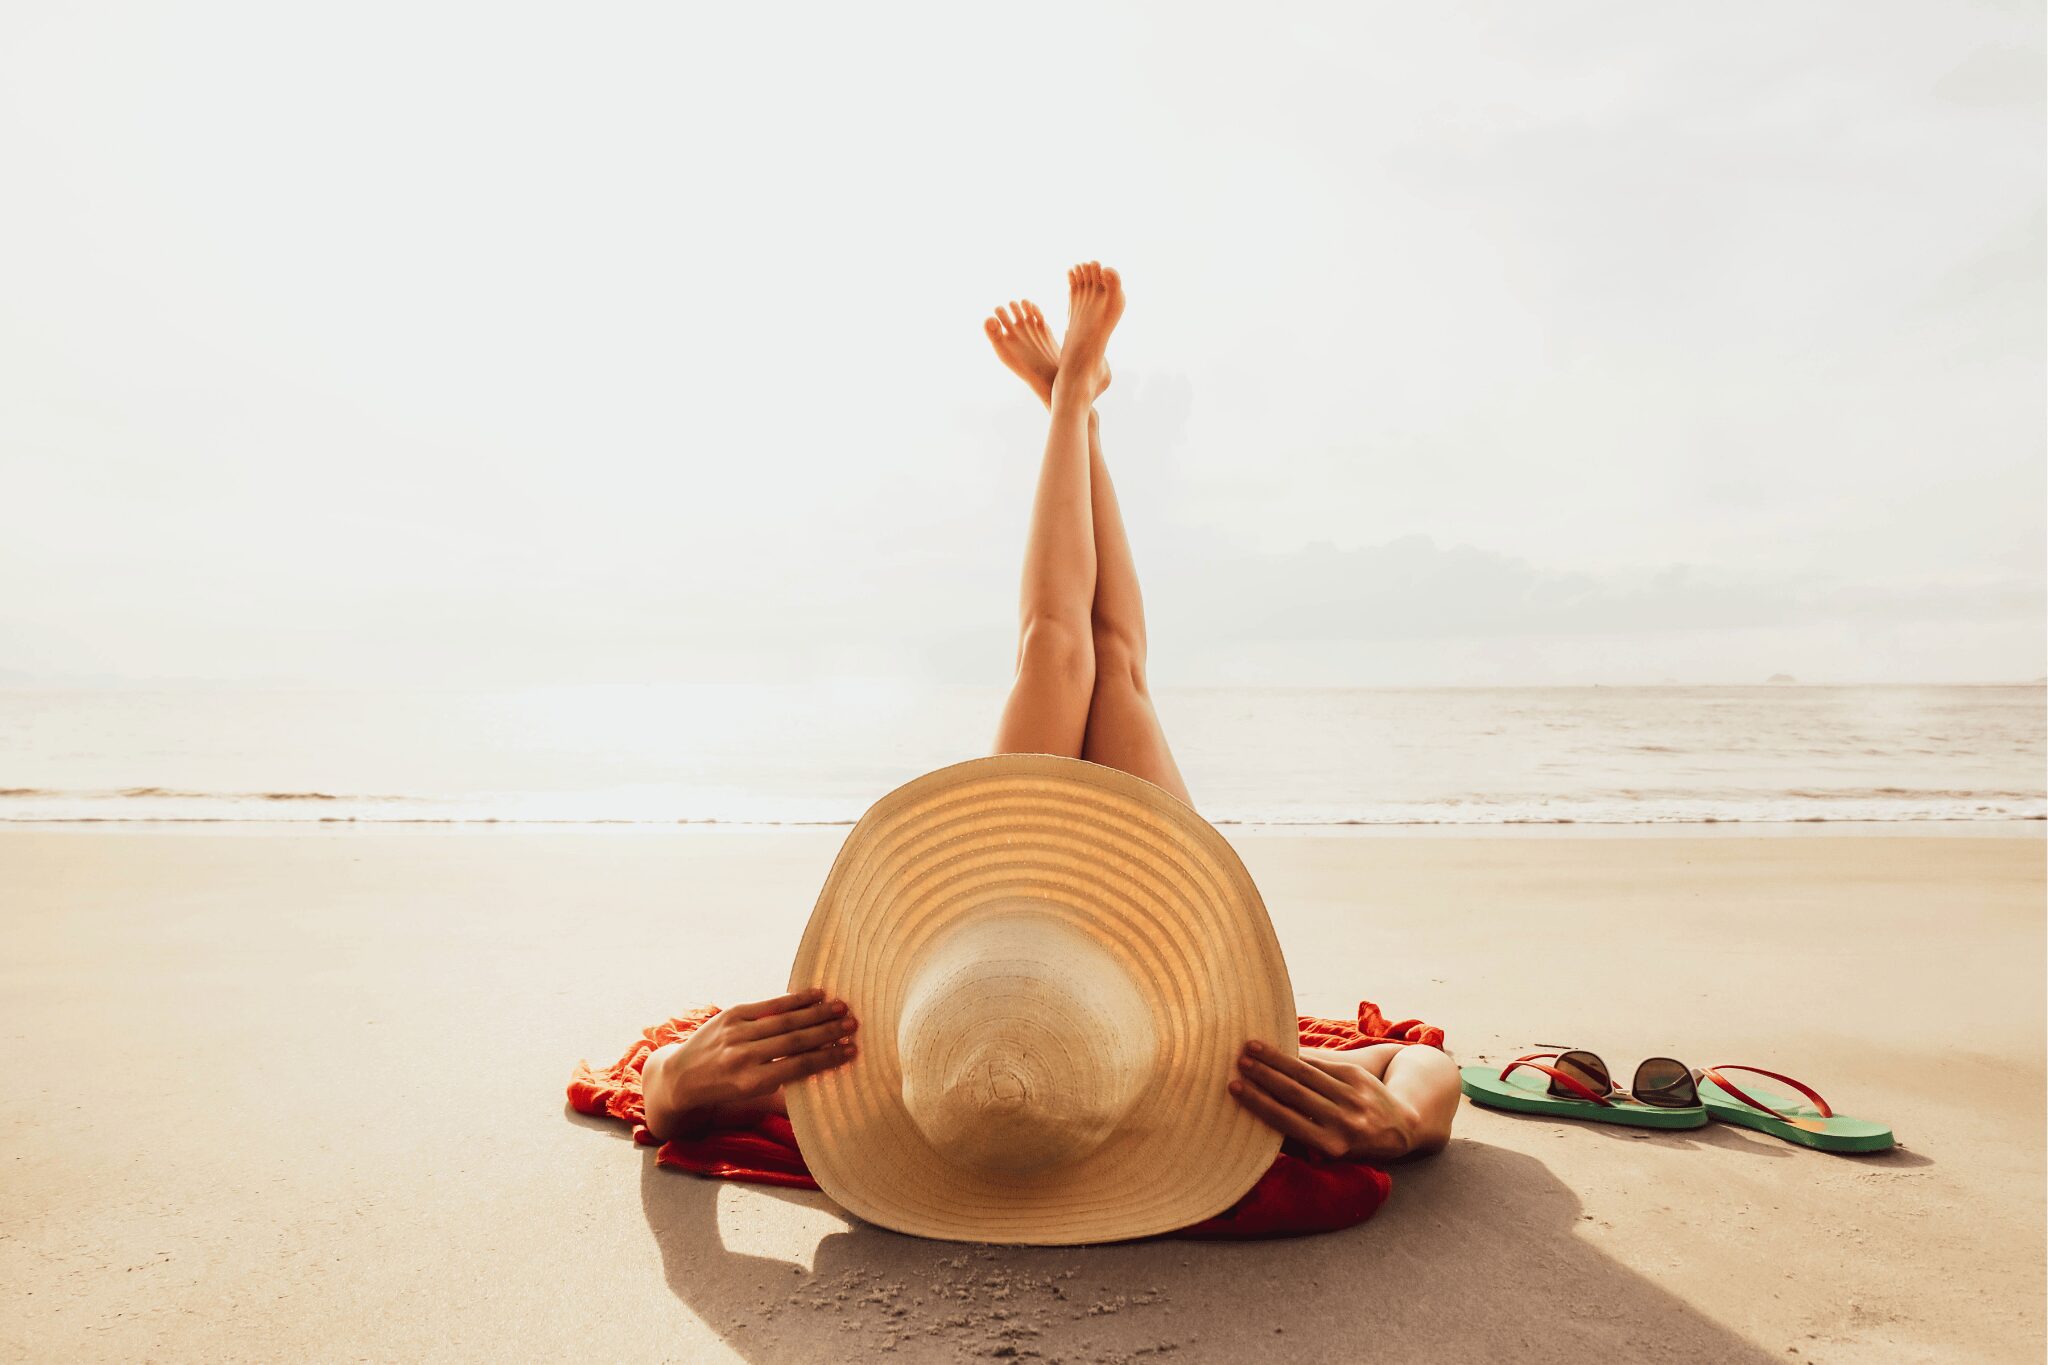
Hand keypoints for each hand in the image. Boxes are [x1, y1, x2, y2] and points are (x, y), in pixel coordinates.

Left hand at [644, 988, 857, 1138]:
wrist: (680, 1077)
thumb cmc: (722, 1092)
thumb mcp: (750, 1098)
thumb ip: (782, 1087)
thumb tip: (820, 1074)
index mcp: (752, 1082)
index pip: (799, 1067)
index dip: (827, 1058)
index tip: (851, 1051)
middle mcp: (744, 1057)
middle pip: (796, 1041)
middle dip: (828, 1032)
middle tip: (853, 1025)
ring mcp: (736, 1033)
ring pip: (786, 1021)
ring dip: (818, 1014)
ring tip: (842, 1009)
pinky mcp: (731, 1015)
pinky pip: (769, 1005)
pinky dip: (794, 1000)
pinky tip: (816, 995)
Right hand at [1229, 1040, 1421, 1161]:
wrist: (1402, 1127)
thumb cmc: (1355, 1144)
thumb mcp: (1332, 1150)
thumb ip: (1300, 1139)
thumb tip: (1259, 1120)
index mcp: (1332, 1145)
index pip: (1286, 1119)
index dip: (1259, 1102)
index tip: (1235, 1087)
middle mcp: (1344, 1121)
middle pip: (1294, 1093)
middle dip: (1263, 1075)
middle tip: (1239, 1062)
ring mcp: (1352, 1096)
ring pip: (1306, 1074)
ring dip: (1276, 1059)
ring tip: (1252, 1047)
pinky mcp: (1357, 1077)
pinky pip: (1321, 1064)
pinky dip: (1298, 1056)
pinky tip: (1278, 1049)